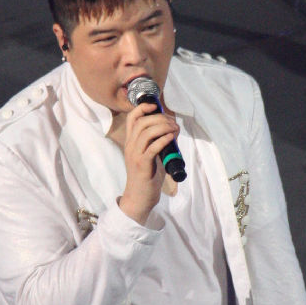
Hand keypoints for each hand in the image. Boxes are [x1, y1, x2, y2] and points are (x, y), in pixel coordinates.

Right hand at [117, 99, 179, 223]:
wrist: (139, 198)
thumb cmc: (146, 177)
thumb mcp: (149, 156)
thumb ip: (156, 143)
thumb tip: (172, 131)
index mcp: (130, 143)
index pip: (132, 118)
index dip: (143, 108)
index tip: (155, 106)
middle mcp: (130, 146)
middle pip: (142, 122)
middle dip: (160, 118)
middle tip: (173, 123)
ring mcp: (135, 155)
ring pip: (146, 133)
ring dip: (163, 127)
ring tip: (175, 129)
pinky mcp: (142, 165)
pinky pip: (152, 147)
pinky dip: (163, 139)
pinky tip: (171, 138)